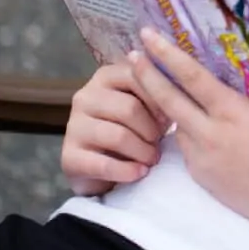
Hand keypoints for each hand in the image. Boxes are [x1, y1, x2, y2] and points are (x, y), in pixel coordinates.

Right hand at [61, 60, 172, 196]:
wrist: (104, 166)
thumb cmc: (134, 129)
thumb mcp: (148, 107)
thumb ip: (160, 93)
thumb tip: (180, 90)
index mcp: (105, 77)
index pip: (137, 76)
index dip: (159, 99)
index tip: (170, 116)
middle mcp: (85, 96)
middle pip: (129, 109)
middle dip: (151, 130)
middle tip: (159, 143)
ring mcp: (73, 126)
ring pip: (118, 136)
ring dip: (142, 151)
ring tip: (152, 159)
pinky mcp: (68, 156)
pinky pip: (103, 164)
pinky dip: (127, 171)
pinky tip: (139, 173)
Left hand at [130, 26, 248, 231]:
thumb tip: (242, 70)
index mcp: (233, 112)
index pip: (192, 76)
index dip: (167, 54)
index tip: (149, 36)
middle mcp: (212, 135)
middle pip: (168, 100)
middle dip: (146, 75)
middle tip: (131, 55)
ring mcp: (204, 160)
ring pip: (178, 126)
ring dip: (174, 109)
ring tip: (179, 95)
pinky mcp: (204, 179)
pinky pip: (190, 150)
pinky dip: (193, 136)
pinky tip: (211, 135)